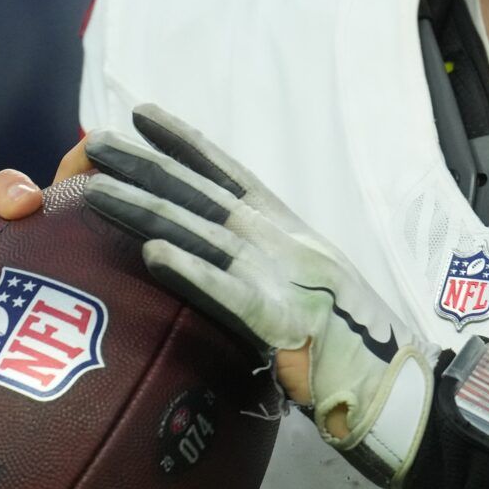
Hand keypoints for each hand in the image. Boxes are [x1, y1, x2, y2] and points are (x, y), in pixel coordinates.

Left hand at [84, 105, 435, 488]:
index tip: (142, 114)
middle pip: (198, 193)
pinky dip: (189, 270)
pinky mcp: (277, 319)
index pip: (224, 172)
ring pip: (198, 231)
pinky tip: (151, 253)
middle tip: (95, 142)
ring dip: (143, 208)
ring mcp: (277, 274)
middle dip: (143, 165)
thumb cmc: (346, 336)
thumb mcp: (304, 279)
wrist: (392, 375)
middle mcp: (276, 238)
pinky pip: (226, 291)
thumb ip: (263, 261)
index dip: (182, 142)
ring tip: (96, 190)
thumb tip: (219, 252)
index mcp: (283, 226)